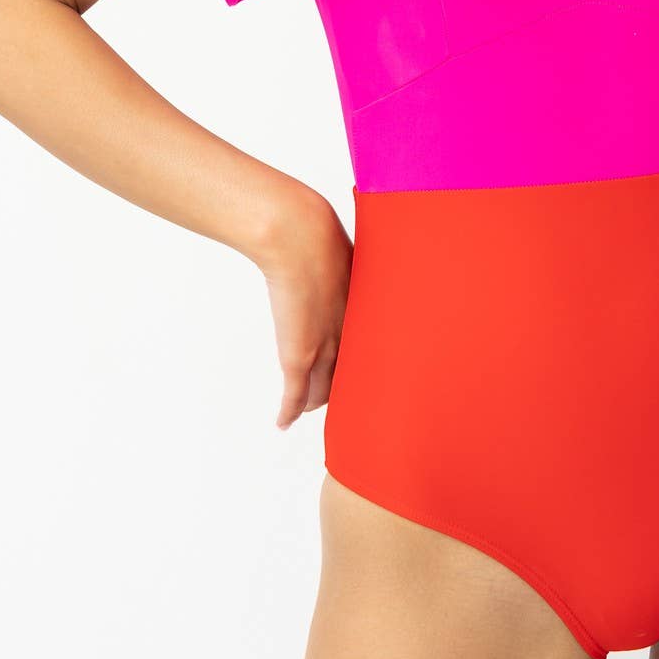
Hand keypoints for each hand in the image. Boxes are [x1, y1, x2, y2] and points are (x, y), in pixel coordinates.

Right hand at [248, 193, 353, 430]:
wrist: (300, 238)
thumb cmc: (324, 236)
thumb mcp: (353, 256)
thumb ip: (355, 273)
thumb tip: (353, 266)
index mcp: (371, 317)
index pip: (375, 358)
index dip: (369, 369)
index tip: (368, 375)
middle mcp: (353, 339)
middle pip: (353, 381)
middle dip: (348, 391)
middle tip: (344, 400)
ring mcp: (325, 350)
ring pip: (322, 392)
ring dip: (315, 401)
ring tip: (310, 406)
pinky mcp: (298, 355)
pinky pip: (294, 395)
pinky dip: (288, 412)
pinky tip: (282, 422)